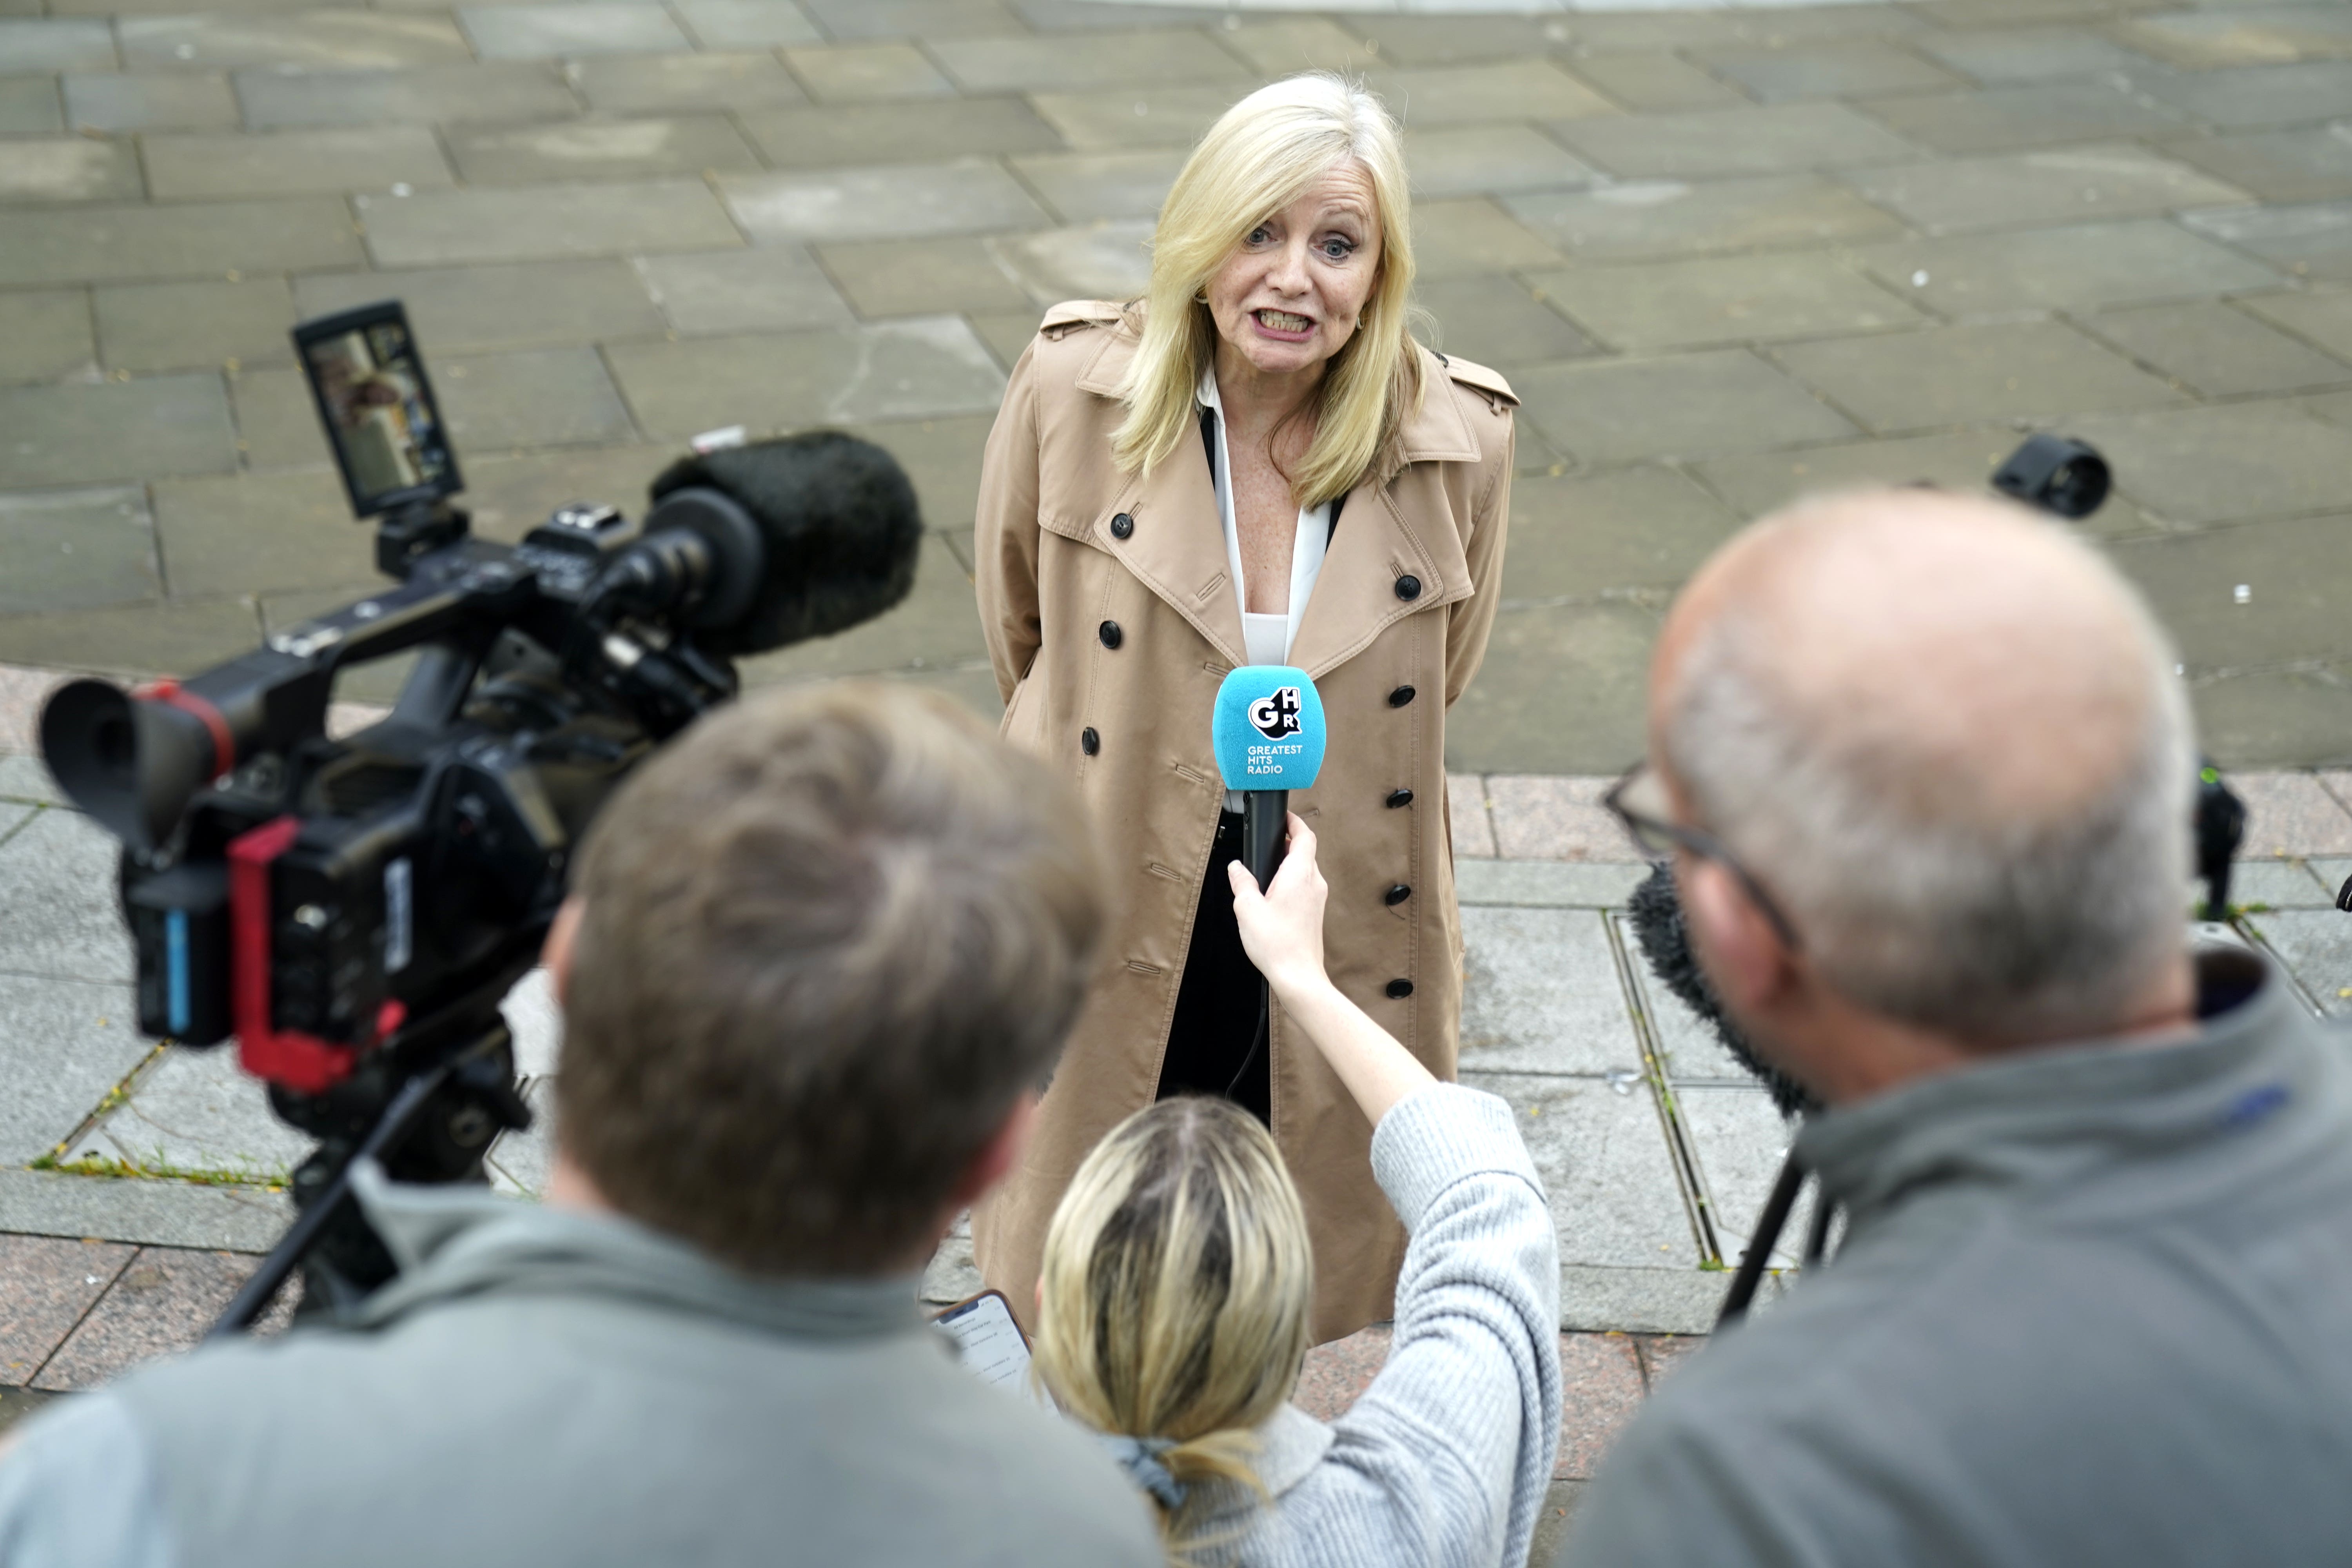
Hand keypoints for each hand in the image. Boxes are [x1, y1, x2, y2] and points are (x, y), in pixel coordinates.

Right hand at [1228, 814, 1328, 998]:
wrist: (1298, 976)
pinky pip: (1306, 886)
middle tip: (1268, 843)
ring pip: (1306, 869)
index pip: (1305, 836)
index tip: (1283, 817)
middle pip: (1306, 851)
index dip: (1294, 822)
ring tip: (1267, 869)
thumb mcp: (1247, 908)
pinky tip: (1273, 894)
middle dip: (1288, 843)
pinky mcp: (1316, 912)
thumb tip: (1236, 867)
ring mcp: (1318, 899)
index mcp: (1299, 875)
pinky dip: (1292, 881)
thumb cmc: (1276, 944)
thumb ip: (1241, 882)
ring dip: (1289, 863)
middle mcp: (1314, 883)